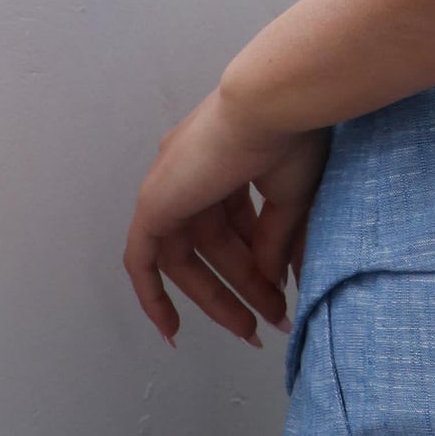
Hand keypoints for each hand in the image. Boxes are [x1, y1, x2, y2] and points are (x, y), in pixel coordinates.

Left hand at [122, 87, 329, 348]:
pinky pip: (142, 259)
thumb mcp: (292, 196)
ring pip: (186, 257)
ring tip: (249, 329)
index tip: (282, 298)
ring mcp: (169, 186)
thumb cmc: (291, 136)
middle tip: (269, 323)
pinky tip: (170, 330)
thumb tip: (273, 283)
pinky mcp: (154, 203)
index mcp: (224, 160)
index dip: (259, 265)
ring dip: (216, 296)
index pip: (236, 224)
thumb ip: (277, 242)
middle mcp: (191, 171)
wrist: (271, 105)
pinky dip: (152, 294)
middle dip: (243, 286)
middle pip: (213, 246)